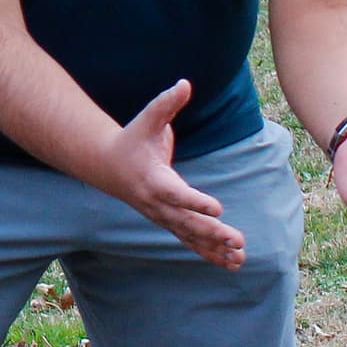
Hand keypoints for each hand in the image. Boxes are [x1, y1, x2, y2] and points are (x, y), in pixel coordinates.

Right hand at [104, 80, 242, 268]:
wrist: (106, 165)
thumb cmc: (132, 139)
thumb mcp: (146, 118)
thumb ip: (166, 103)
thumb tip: (185, 83)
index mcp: (154, 179)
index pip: (176, 194)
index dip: (196, 202)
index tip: (217, 209)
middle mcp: (157, 203)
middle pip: (187, 222)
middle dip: (213, 232)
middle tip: (236, 239)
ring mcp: (162, 216)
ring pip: (190, 236)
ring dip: (215, 248)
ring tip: (240, 257)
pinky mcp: (167, 221)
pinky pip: (189, 241)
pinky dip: (209, 253)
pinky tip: (230, 263)